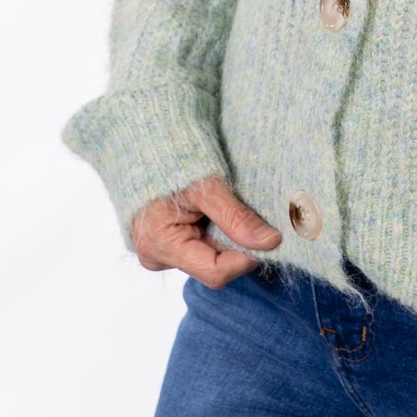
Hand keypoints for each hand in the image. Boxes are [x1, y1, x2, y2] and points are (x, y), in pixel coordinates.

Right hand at [131, 175, 281, 288]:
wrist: (145, 145)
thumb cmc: (170, 160)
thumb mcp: (207, 186)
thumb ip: (237, 218)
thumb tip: (270, 242)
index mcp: (160, 244)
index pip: (215, 271)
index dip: (246, 257)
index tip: (267, 237)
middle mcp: (156, 256)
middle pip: (213, 266)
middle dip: (235, 245)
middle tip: (246, 216)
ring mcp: (159, 253)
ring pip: (208, 257)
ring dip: (225, 238)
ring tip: (223, 208)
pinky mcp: (166, 245)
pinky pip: (199, 248)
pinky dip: (214, 233)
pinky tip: (213, 213)